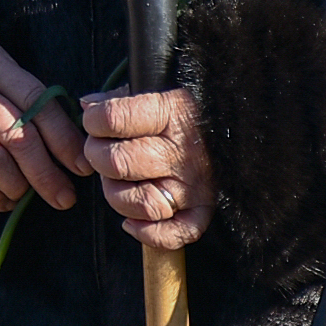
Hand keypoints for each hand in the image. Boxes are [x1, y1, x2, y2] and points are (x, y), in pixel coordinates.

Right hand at [0, 38, 92, 212]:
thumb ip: (21, 96)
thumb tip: (70, 142)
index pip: (37, 101)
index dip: (64, 138)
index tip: (81, 166)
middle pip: (19, 136)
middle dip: (47, 173)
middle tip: (64, 197)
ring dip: (19, 187)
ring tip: (29, 197)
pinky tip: (4, 200)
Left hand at [83, 88, 216, 248]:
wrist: (238, 127)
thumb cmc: (188, 109)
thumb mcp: (158, 89)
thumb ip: (119, 97)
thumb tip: (87, 105)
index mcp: (171, 114)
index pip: (112, 119)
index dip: (93, 120)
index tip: (95, 121)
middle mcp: (183, 153)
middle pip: (117, 162)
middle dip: (97, 156)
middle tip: (102, 151)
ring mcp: (194, 186)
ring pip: (139, 203)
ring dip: (116, 194)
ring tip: (118, 180)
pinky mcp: (203, 211)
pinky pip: (171, 235)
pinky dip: (146, 233)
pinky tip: (132, 220)